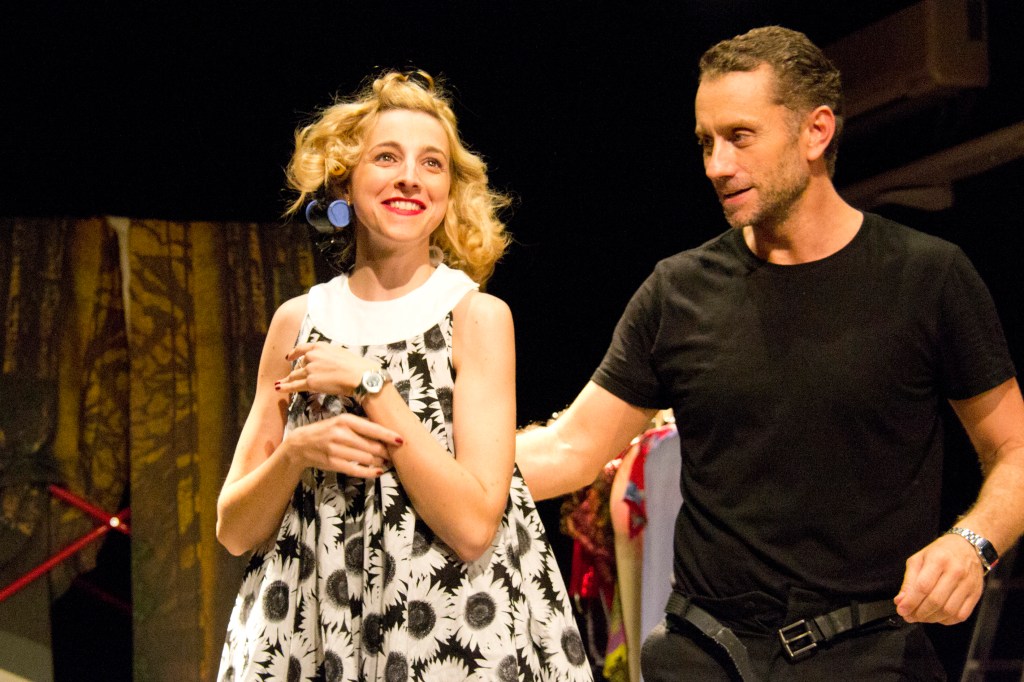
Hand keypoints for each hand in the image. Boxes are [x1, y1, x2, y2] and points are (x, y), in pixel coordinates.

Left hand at [277, 342, 378, 396]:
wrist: (360, 376)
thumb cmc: (356, 366)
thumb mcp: (340, 353)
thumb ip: (329, 355)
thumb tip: (327, 361)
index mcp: (320, 347)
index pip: (302, 348)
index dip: (294, 353)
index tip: (289, 357)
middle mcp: (312, 356)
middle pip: (299, 365)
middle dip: (297, 371)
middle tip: (291, 377)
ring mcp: (310, 369)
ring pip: (295, 376)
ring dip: (288, 380)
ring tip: (281, 384)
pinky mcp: (310, 382)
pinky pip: (294, 385)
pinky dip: (285, 387)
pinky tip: (278, 388)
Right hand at [286, 413, 401, 477]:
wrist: (301, 444)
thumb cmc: (327, 430)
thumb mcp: (342, 422)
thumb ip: (362, 425)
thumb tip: (387, 430)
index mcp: (345, 420)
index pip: (372, 428)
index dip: (388, 435)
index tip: (401, 440)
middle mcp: (341, 433)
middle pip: (372, 446)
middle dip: (386, 452)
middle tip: (396, 455)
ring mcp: (335, 449)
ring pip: (366, 458)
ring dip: (380, 462)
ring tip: (388, 462)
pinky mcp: (332, 463)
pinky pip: (355, 470)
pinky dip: (369, 472)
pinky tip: (378, 472)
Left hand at [894, 534, 984, 623]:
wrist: (968, 547)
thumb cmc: (940, 553)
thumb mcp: (919, 559)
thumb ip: (909, 581)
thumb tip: (901, 601)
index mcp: (938, 560)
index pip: (923, 586)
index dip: (911, 602)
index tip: (901, 610)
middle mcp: (956, 572)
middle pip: (936, 601)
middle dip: (919, 613)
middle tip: (909, 616)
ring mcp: (968, 584)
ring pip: (948, 611)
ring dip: (931, 618)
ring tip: (921, 617)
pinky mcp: (976, 594)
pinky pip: (961, 615)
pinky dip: (946, 620)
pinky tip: (937, 616)